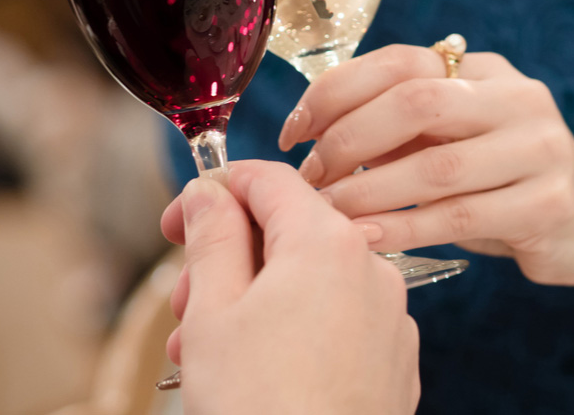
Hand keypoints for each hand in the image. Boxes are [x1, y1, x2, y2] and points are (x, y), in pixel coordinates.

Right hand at [161, 160, 419, 414]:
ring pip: (309, 279)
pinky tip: (258, 367)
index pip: (268, 180)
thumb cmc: (257, 406)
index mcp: (327, 242)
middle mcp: (371, 268)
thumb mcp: (213, 310)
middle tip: (186, 300)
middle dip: (230, 256)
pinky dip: (295, 326)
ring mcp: (389, 315)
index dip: (215, 190)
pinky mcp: (393, 357)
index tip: (179, 219)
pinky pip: (337, 318)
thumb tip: (209, 192)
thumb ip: (212, 236)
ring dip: (254, 297)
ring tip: (208, 346)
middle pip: (289, 231)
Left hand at [278, 45, 573, 286]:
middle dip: (349, 139)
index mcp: (483, 71)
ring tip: (327, 213)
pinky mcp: (550, 204)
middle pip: (416, 102)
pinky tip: (367, 239)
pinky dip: (404, 229)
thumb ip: (398, 123)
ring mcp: (540, 148)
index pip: (400, 61)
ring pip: (436, 167)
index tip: (295, 129)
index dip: (337, 91)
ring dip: (369, 192)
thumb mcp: (454, 135)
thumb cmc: (499, 176)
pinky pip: (459, 219)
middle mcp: (517, 98)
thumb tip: (311, 130)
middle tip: (312, 175)